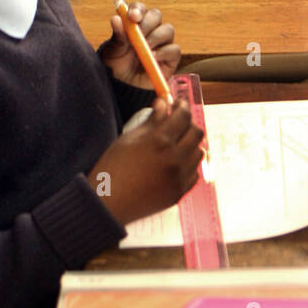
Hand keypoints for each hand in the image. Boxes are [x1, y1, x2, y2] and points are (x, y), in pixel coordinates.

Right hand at [92, 100, 202, 225]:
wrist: (108, 204)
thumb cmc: (112, 169)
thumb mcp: (129, 138)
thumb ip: (152, 120)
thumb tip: (164, 103)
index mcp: (160, 141)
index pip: (183, 116)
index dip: (182, 106)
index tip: (178, 104)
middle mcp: (175, 158)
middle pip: (197, 132)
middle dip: (189, 123)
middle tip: (178, 122)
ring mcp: (179, 177)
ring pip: (199, 152)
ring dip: (190, 144)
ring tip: (176, 144)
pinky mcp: (180, 192)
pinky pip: (194, 173)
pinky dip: (188, 164)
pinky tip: (175, 163)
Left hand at [99, 2, 179, 89]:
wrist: (123, 87)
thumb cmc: (116, 65)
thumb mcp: (112, 51)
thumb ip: (117, 36)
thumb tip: (116, 19)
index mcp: (135, 24)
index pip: (140, 9)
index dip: (138, 9)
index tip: (132, 16)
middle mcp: (151, 30)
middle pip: (156, 15)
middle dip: (148, 22)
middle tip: (139, 32)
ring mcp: (162, 43)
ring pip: (167, 29)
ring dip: (156, 36)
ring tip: (145, 47)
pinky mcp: (171, 58)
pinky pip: (174, 49)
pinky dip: (164, 52)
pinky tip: (153, 57)